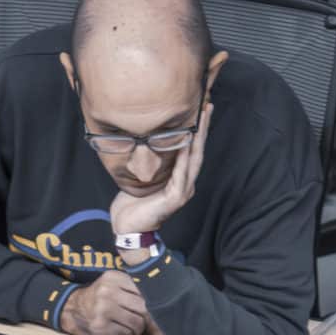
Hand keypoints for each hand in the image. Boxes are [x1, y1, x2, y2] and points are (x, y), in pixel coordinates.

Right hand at [58, 270, 150, 334]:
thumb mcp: (112, 284)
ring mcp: (103, 310)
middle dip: (145, 317)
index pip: (143, 290)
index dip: (150, 301)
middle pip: (143, 308)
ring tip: (130, 326)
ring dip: (137, 329)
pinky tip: (121, 331)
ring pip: (137, 323)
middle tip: (141, 319)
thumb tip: (160, 304)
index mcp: (113, 278)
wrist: (73, 308)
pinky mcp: (101, 327)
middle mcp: (108, 291)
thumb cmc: (100, 297)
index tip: (150, 307)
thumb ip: (132, 288)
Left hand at [108, 102, 213, 239]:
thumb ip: (151, 162)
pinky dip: (185, 157)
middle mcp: (185, 184)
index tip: (200, 110)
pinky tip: (187, 142)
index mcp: (180, 179)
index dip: (197, 131)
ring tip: (201, 118)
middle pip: (198, 152)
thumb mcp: (143, 177)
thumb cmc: (133, 205)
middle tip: (207, 106)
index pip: (191, 151)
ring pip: (194, 160)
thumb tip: (145, 141)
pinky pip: (182, 173)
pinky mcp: (175, 198)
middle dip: (203, 129)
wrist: (128, 228)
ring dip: (198, 138)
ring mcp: (183, 191)